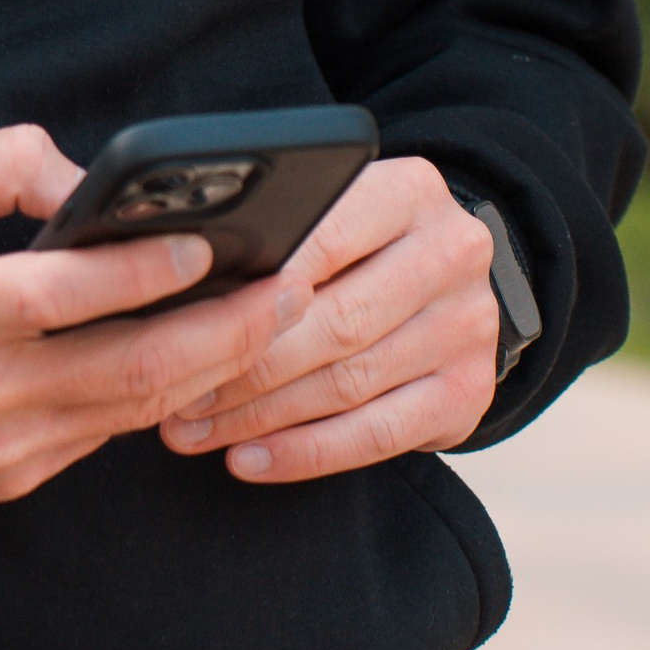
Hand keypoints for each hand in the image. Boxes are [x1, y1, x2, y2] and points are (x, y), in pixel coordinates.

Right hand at [0, 126, 317, 518]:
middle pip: (135, 368)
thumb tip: (96, 185)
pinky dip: (149, 400)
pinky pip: (96, 438)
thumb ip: (7, 166)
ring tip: (268, 326)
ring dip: (207, 370)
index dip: (156, 267)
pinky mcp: (2, 483)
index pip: (78, 291)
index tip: (220, 242)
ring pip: (130, 414)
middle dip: (228, 332)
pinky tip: (192, 363)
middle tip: (290, 292)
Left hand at [158, 157, 499, 483]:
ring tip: (197, 429)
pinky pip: (376, 435)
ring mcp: (467, 326)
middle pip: (336, 321)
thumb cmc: (363, 248)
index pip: (324, 239)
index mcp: (410, 191)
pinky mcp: (468, 393)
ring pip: (348, 382)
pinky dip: (305, 453)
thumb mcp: (337, 214)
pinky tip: (250, 459)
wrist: (449, 287)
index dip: (255, 289)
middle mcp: (451, 252)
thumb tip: (181, 281)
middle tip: (181, 394)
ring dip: (261, 416)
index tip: (190, 324)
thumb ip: (283, 237)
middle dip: (247, 367)